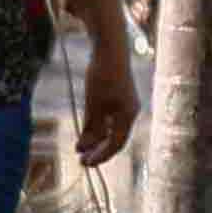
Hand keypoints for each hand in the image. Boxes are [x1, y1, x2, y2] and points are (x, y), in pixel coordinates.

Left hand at [73, 19, 144, 169]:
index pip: (116, 144)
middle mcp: (130, 112)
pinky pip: (110, 118)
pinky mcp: (119, 96)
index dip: (100, 156)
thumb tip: (82, 149)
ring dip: (96, 139)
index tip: (85, 164)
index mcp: (128, 116)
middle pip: (115, 139)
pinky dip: (98, 126)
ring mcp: (126, 104)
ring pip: (111, 129)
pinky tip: (86, 130)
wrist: (109, 48)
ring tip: (80, 147)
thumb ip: (90, 128)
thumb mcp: (93, 105)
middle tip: (82, 161)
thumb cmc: (102, 76)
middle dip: (98, 150)